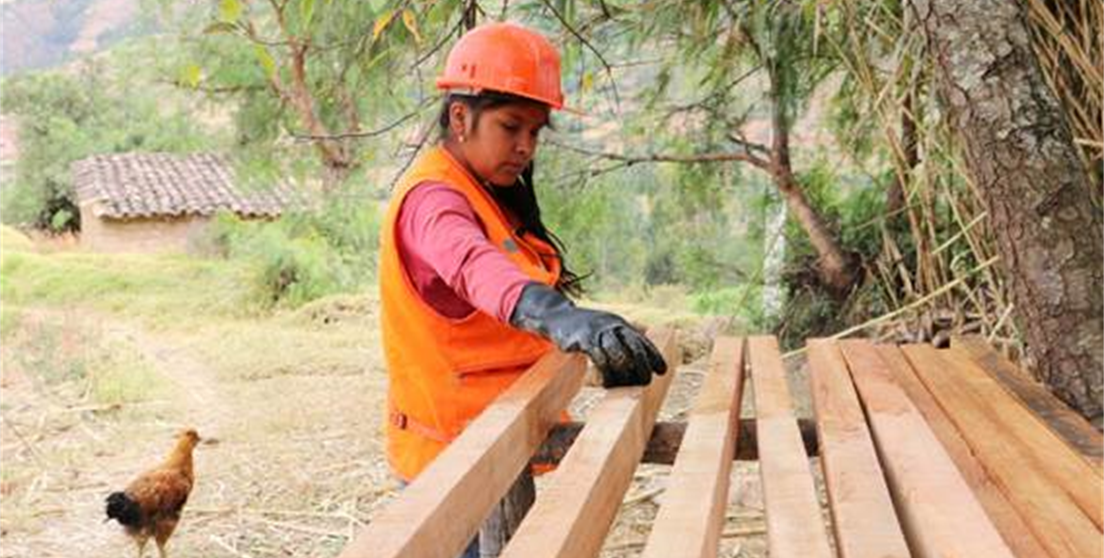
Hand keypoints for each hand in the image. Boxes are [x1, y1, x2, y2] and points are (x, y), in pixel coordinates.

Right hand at [510, 283, 667, 386]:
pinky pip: (598, 356)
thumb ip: (620, 341)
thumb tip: (636, 363)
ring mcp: (597, 331)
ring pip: (617, 354)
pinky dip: (605, 371)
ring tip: (622, 386)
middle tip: (643, 383)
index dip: (654, 355)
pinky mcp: (582, 338)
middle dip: (641, 367)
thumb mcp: (605, 329)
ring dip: (623, 373)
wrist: (557, 316)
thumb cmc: (584, 328)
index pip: (642, 340)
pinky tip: (604, 382)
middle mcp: (612, 325)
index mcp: (620, 324)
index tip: (662, 371)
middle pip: (634, 347)